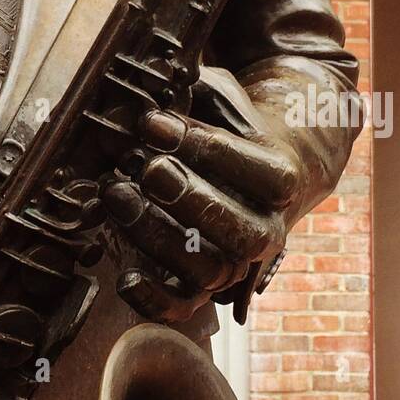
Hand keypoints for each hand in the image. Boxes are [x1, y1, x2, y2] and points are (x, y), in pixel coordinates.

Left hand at [101, 107, 306, 323]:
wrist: (249, 171)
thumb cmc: (228, 126)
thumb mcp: (218, 98)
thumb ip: (189, 92)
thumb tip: (138, 98)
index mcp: (282, 181)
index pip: (264, 174)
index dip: (210, 149)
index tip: (155, 123)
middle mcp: (267, 229)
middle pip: (245, 233)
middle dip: (192, 200)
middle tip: (148, 168)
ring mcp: (237, 264)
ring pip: (212, 270)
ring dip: (160, 236)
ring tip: (117, 194)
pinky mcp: (202, 287)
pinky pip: (184, 307)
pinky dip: (155, 300)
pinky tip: (125, 275)